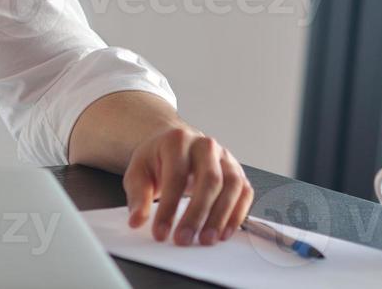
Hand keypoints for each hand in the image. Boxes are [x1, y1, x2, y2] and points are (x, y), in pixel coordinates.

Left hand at [123, 126, 253, 246]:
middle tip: (184, 240)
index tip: (160, 232)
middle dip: (197, 214)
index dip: (169, 208)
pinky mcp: (237, 171)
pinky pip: (244, 192)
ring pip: (232, 185)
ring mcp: (224, 157)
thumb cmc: (157, 159)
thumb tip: (137, 220)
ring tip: (206, 240)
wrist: (174, 144)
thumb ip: (137, 196)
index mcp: (178, 141)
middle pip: (209, 180)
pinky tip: (224, 232)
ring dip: (221, 216)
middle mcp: (205, 145)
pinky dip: (237, 214)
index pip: (176, 176)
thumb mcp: (138, 172)